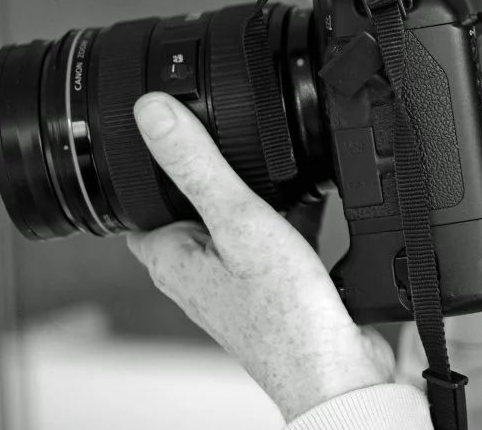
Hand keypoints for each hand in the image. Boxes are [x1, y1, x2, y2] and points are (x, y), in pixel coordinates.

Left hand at [125, 92, 394, 422]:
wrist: (339, 369)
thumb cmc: (285, 317)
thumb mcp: (239, 220)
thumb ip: (198, 164)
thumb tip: (153, 113)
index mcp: (172, 258)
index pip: (142, 200)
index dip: (156, 163)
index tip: (177, 129)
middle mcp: (200, 273)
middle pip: (197, 204)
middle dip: (220, 172)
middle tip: (242, 140)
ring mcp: (239, 281)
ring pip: (241, 218)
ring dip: (262, 193)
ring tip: (287, 168)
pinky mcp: (278, 286)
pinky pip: (278, 236)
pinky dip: (295, 213)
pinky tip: (322, 195)